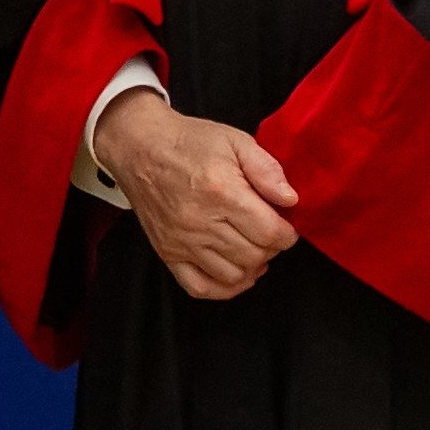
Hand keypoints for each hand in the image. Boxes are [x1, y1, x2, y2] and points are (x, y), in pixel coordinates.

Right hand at [96, 91, 296, 300]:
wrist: (140, 147)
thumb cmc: (188, 142)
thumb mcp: (236, 141)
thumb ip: (267, 169)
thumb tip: (290, 199)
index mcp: (222, 192)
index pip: (270, 233)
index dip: (287, 233)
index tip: (286, 225)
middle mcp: (201, 222)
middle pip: (254, 255)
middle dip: (271, 247)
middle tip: (269, 231)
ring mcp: (182, 242)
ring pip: (233, 275)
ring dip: (252, 265)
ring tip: (253, 246)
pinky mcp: (167, 253)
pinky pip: (200, 288)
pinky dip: (225, 288)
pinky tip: (237, 272)